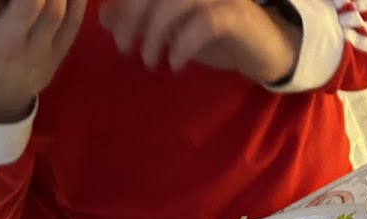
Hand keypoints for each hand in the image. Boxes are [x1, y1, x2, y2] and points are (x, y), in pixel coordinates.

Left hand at [99, 0, 301, 85]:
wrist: (262, 47)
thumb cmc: (216, 32)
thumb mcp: (172, 25)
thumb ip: (140, 16)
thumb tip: (104, 17)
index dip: (124, 3)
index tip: (110, 28)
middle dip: (131, 15)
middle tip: (123, 46)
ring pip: (175, 1)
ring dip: (154, 32)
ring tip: (149, 60)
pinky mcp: (236, 14)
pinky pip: (204, 23)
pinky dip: (182, 45)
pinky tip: (175, 64)